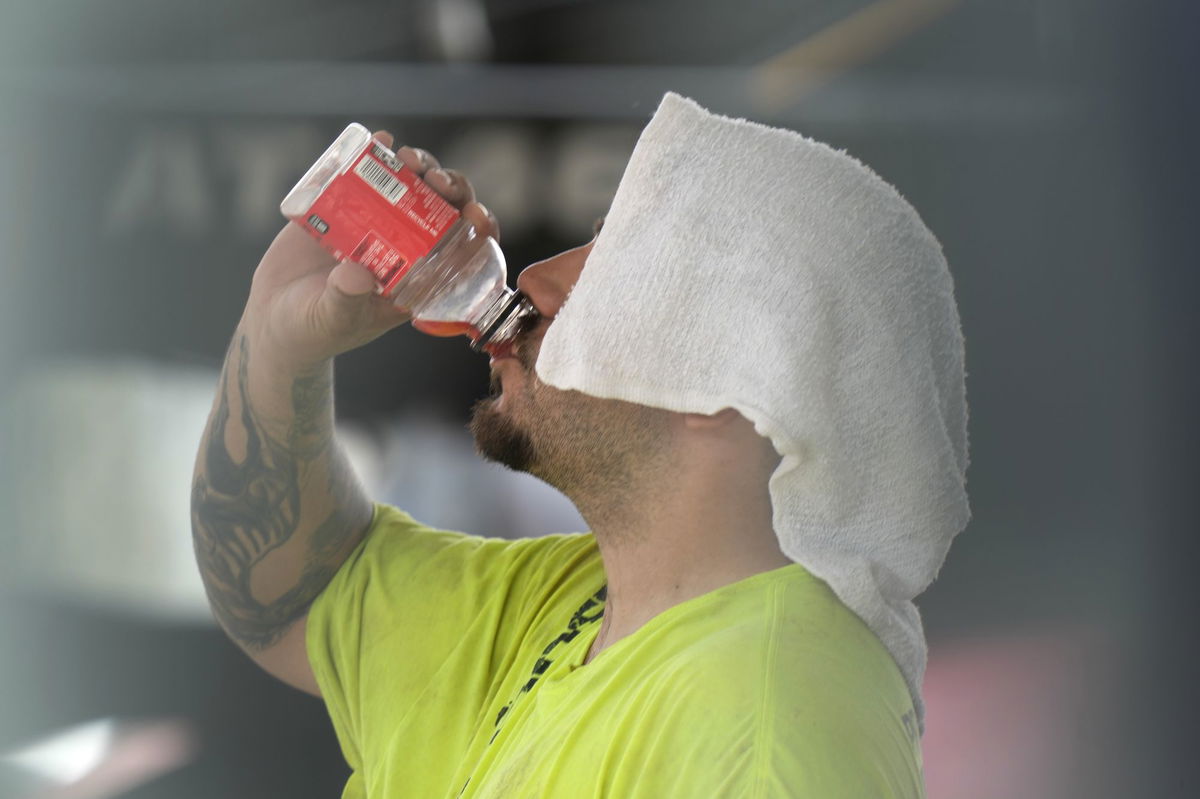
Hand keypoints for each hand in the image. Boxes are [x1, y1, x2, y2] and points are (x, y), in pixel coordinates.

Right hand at [241, 130, 500, 372]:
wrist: (273, 316)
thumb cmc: (312, 329)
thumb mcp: (331, 318)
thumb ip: (346, 300)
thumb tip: (358, 274)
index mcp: (418, 280)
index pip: (464, 252)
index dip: (479, 231)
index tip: (475, 215)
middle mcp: (405, 248)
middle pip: (444, 210)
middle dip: (450, 189)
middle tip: (436, 180)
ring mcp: (377, 223)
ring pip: (412, 187)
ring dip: (420, 167)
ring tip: (409, 159)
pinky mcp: (345, 205)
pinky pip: (368, 174)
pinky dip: (377, 153)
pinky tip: (382, 140)